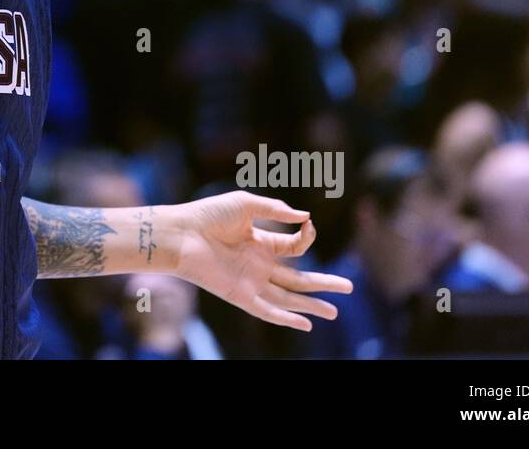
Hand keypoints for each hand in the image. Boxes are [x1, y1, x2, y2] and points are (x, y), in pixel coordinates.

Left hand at [167, 190, 352, 330]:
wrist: (180, 233)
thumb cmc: (208, 214)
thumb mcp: (246, 204)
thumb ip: (276, 210)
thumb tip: (305, 216)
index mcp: (260, 242)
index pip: (293, 247)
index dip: (305, 238)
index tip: (308, 225)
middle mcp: (258, 264)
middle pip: (298, 278)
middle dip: (323, 283)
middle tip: (349, 287)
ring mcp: (251, 281)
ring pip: (288, 297)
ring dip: (311, 305)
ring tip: (336, 311)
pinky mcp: (240, 295)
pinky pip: (267, 311)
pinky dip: (286, 319)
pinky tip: (306, 325)